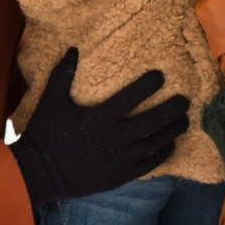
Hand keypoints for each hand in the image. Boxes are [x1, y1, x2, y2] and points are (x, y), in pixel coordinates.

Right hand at [10, 49, 190, 208]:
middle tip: (185, 100)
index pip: (131, 98)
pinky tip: (170, 144)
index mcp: (98, 118)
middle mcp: (113, 138)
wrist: (39, 173)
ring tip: (184, 121)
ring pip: (155, 143)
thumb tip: (74, 49)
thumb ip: (63, 74)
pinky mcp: (120, 175)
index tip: (161, 77)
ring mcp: (119, 159)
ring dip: (172, 131)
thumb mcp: (50, 101)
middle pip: (152, 121)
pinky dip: (163, 153)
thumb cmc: (44, 134)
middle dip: (172, 109)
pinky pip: (149, 164)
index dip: (148, 85)